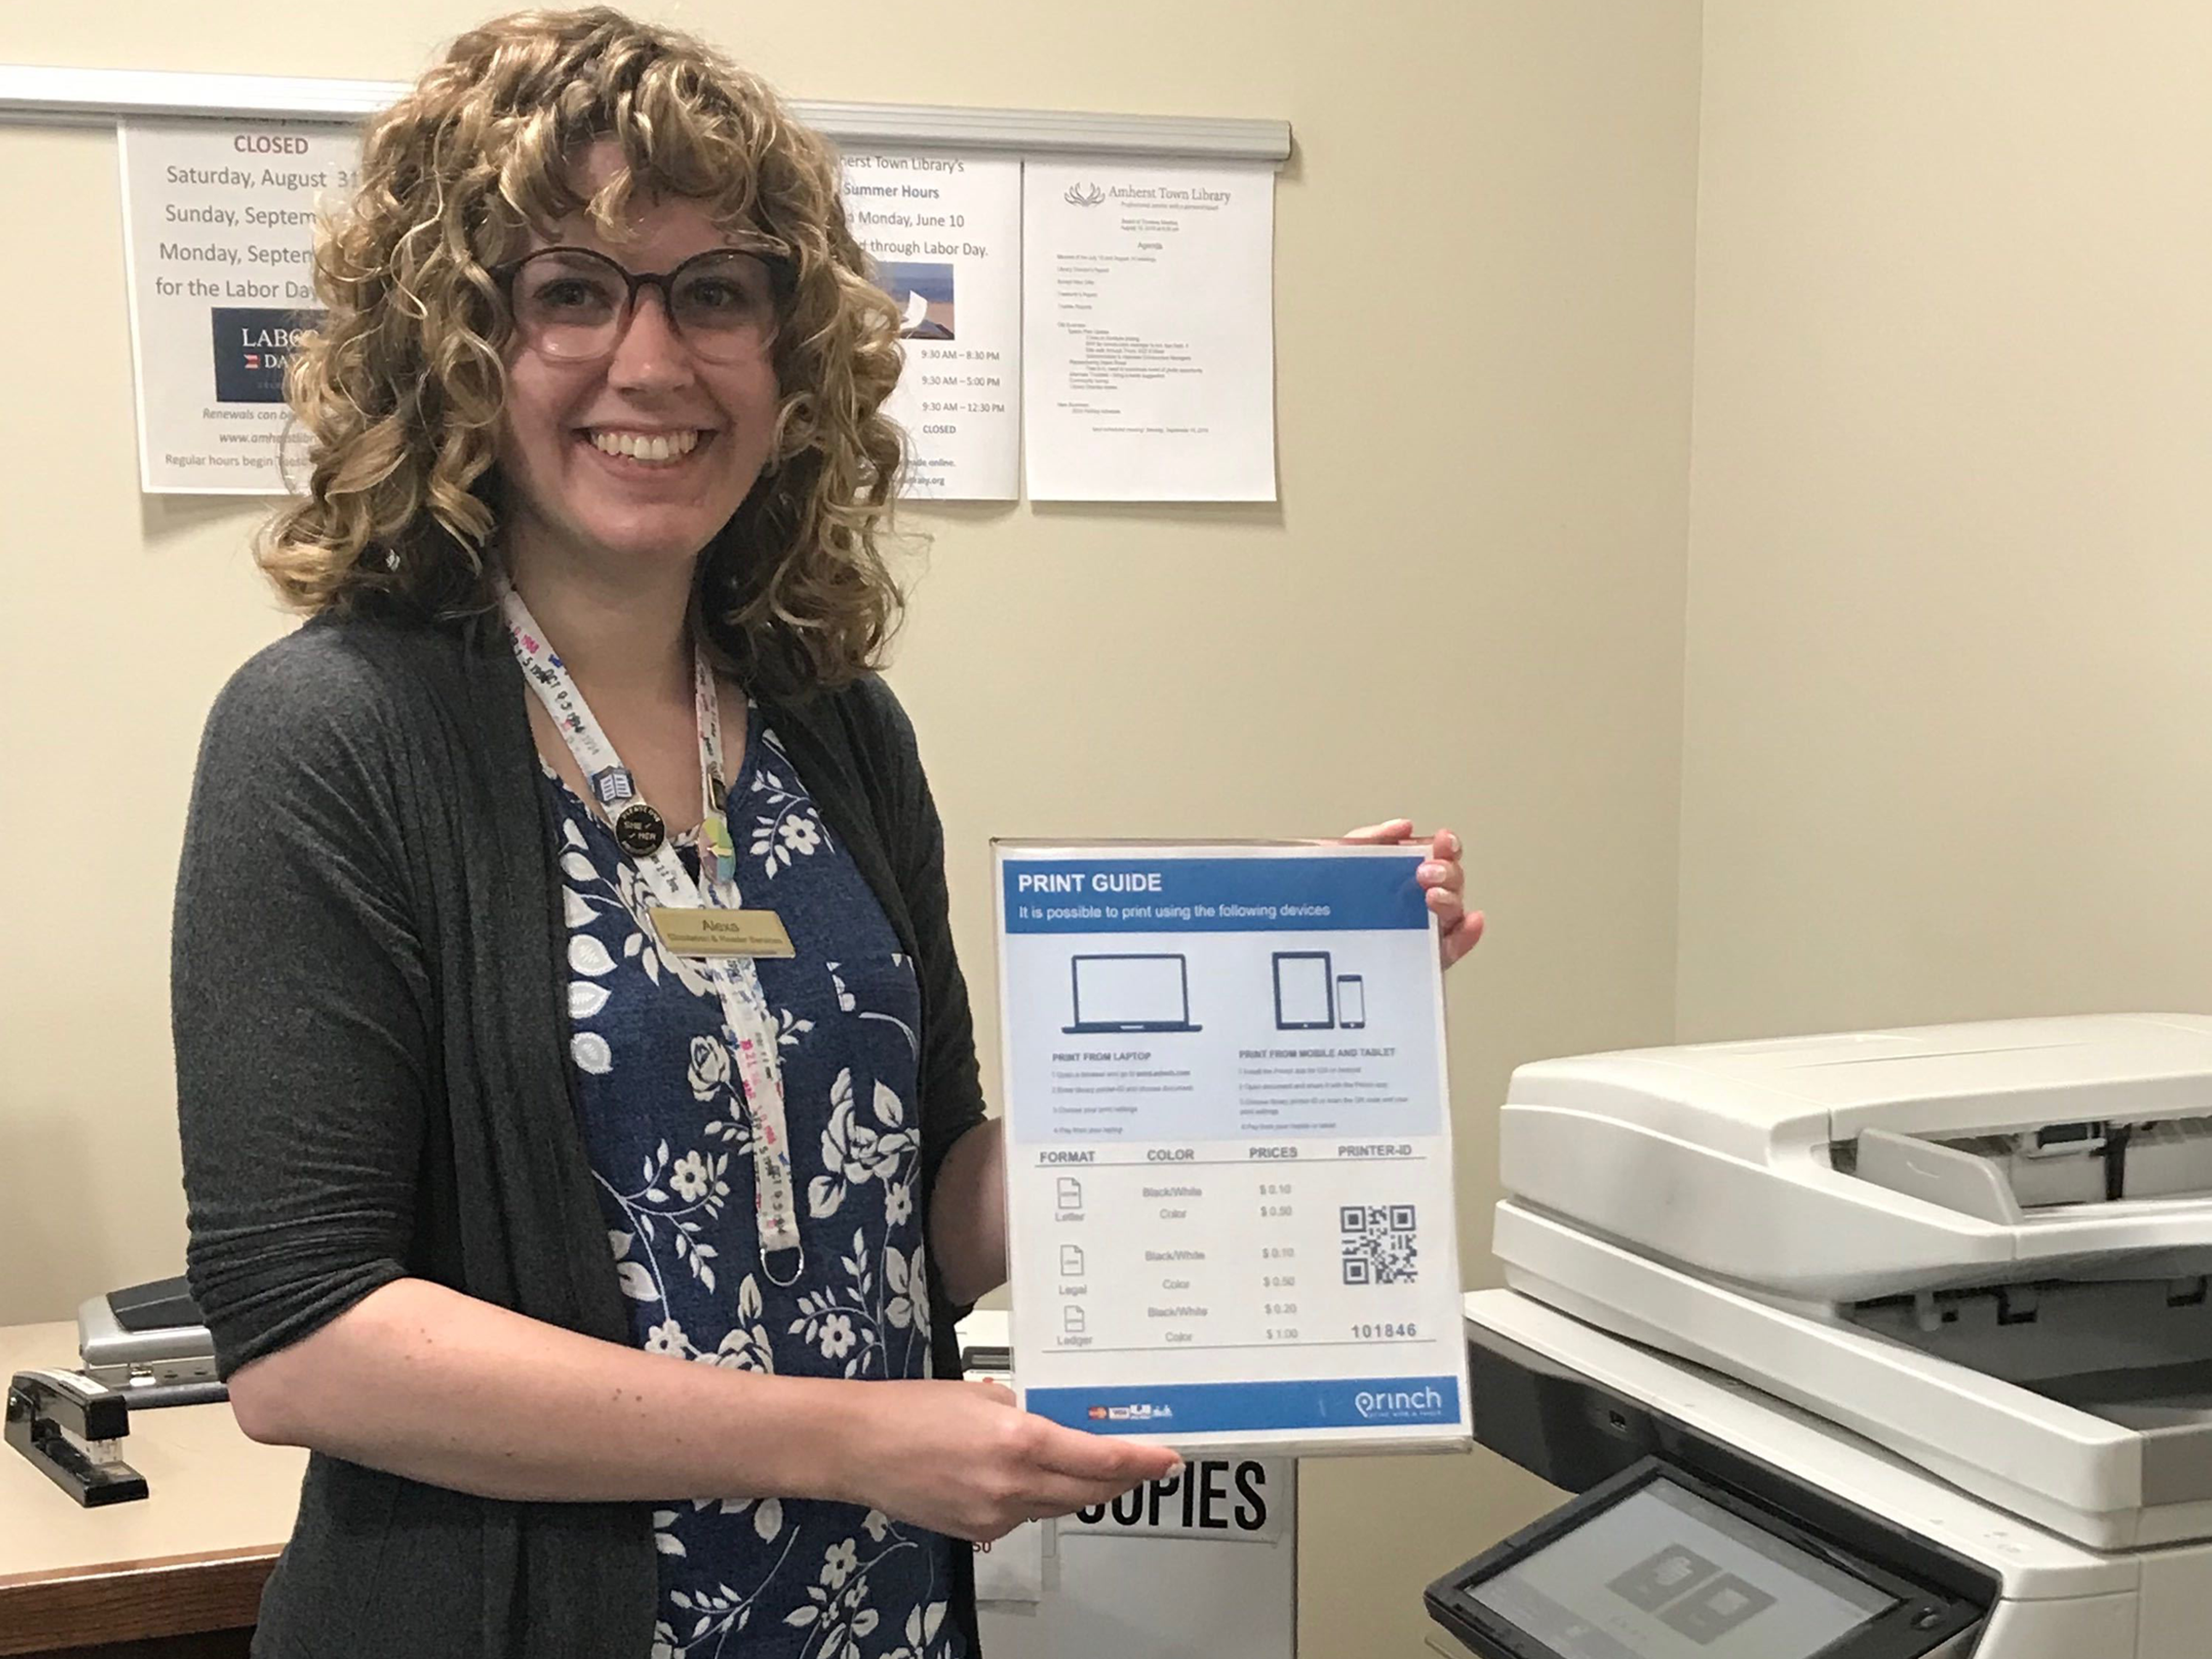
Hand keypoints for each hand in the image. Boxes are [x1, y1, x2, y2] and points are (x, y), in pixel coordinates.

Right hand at [846, 1379, 1181, 1541]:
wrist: (856, 1445)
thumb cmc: (911, 1408)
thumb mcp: (982, 1392)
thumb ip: (1027, 1411)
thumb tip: (1059, 1423)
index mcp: (1019, 1441)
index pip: (1101, 1460)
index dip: (1141, 1461)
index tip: (1167, 1458)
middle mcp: (1013, 1484)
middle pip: (1089, 1491)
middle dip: (1121, 1479)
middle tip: (1144, 1464)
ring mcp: (995, 1516)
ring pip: (1058, 1506)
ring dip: (1081, 1488)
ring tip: (1094, 1467)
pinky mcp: (977, 1533)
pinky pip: (1024, 1517)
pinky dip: (1038, 1498)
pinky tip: (1031, 1479)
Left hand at [1340, 819, 1484, 969]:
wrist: (1305, 944)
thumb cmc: (1328, 902)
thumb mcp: (1339, 861)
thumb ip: (1367, 839)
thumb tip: (1403, 827)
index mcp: (1406, 875)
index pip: (1439, 856)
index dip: (1447, 845)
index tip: (1443, 840)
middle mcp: (1421, 901)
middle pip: (1452, 881)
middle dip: (1446, 872)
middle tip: (1425, 873)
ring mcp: (1426, 931)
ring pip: (1454, 912)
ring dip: (1451, 899)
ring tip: (1434, 896)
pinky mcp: (1425, 960)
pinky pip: (1454, 948)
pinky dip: (1468, 935)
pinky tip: (1471, 922)